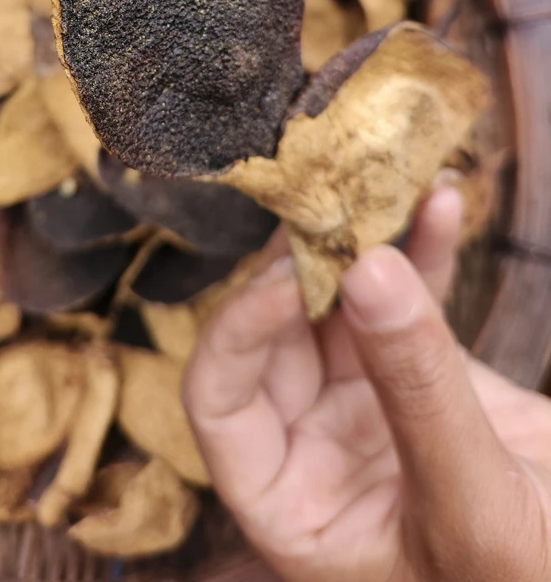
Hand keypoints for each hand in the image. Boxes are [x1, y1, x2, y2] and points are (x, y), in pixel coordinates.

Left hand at [184, 187, 550, 581]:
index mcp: (291, 503)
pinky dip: (424, 248)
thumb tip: (365, 272)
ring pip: (340, 303)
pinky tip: (441, 202)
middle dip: (301, 267)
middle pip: (274, 336)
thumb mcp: (472, 507)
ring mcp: (366, 402)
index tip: (287, 277)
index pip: (218, 405)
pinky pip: (408, 296)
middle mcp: (314, 446)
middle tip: (332, 208)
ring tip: (379, 183)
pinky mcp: (422, 369)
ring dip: (361, 242)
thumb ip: (417, 393)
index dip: (236, 334)